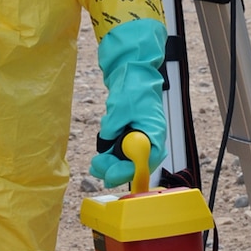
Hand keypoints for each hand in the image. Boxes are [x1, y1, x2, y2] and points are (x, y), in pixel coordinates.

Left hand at [91, 17, 167, 187]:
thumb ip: (113, 127)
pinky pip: (119, 153)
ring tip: (99, 155)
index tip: (110, 175)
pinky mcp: (130, 139)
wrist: (134, 76)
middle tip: (95, 166)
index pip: (144, 162)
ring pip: (124, 161)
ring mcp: (140, 141)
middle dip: (113, 169)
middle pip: (133, 166)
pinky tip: (105, 141)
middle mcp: (150, 142)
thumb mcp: (120, 107)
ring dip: (109, 161)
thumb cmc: (134, 88)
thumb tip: (105, 142)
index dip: (126, 171)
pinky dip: (109, 151)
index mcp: (155, 135)